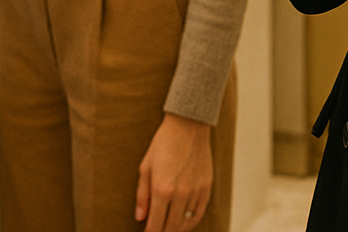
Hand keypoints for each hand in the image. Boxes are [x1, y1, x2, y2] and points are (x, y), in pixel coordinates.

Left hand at [135, 113, 212, 231]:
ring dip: (176, 229)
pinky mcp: (206, 188)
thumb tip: (140, 217)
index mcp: (162, 189)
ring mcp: (195, 192)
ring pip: (186, 223)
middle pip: (171, 227)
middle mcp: (180, 194)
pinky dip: (191, 222)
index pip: (155, 224)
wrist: (188, 126)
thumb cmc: (164, 143)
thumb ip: (142, 195)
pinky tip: (184, 224)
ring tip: (168, 229)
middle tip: (156, 231)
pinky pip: (199, 213)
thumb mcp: (146, 167)